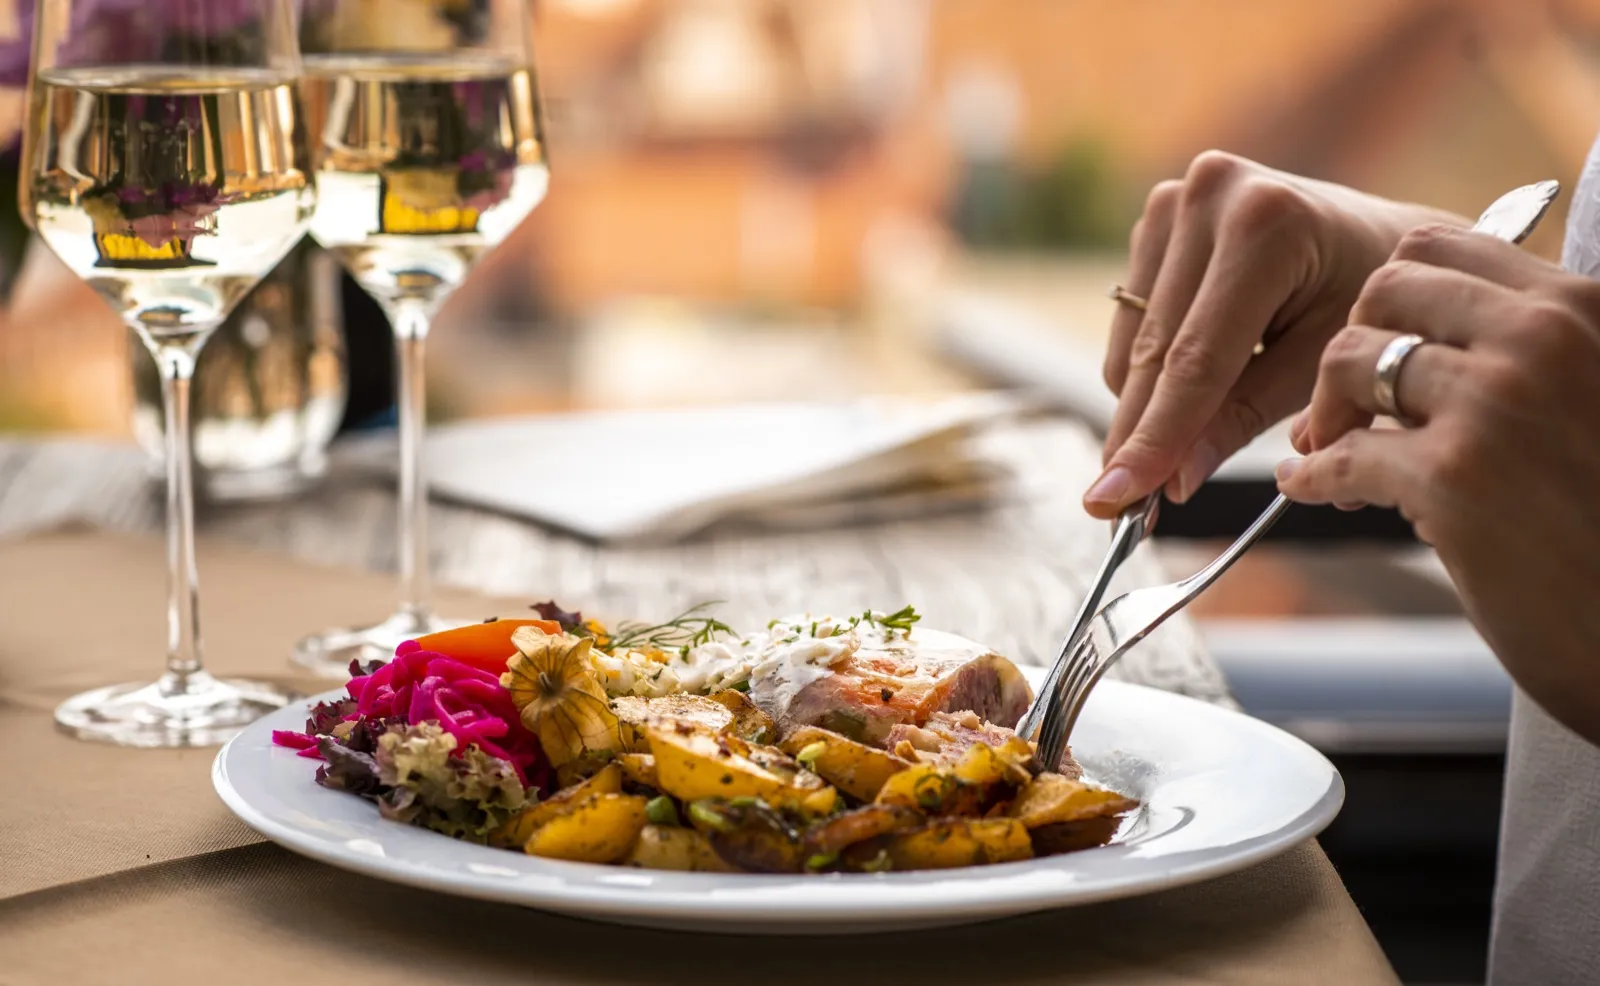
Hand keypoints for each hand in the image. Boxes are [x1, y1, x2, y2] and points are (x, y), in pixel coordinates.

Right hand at [1086, 150, 1465, 517]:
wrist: (1385, 237)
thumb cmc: (1374, 307)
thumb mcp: (1323, 368)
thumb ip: (1244, 418)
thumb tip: (1171, 481)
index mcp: (1265, 224)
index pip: (1196, 360)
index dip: (1157, 437)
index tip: (1119, 497)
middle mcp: (1210, 194)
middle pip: (1155, 351)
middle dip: (1138, 435)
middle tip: (1113, 506)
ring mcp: (1176, 199)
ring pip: (1134, 342)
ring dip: (1147, 405)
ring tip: (1177, 448)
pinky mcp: (1157, 217)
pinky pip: (1132, 321)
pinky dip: (1151, 369)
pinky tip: (1191, 385)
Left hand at [1279, 224, 1599, 744]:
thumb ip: (1539, 356)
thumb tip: (1422, 341)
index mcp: (1586, 309)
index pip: (1444, 245)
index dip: (1395, 297)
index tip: (1387, 343)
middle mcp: (1546, 338)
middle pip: (1386, 288)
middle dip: (1353, 341)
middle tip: (1349, 404)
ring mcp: (1498, 404)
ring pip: (1351, 360)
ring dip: (1327, 410)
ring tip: (1334, 452)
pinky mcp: (1454, 479)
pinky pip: (1341, 455)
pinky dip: (1313, 474)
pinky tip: (1310, 486)